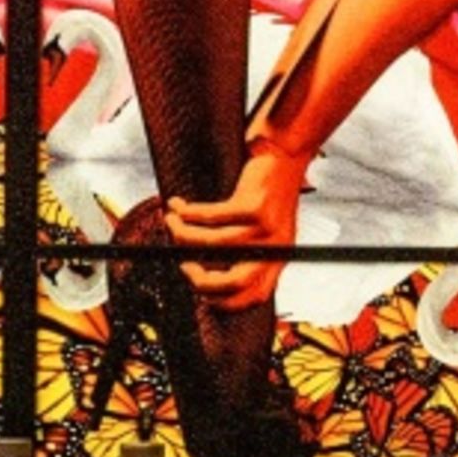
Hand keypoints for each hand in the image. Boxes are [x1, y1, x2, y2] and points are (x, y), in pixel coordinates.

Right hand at [156, 156, 307, 313]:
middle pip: (234, 283)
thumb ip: (250, 254)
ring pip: (213, 244)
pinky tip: (178, 206)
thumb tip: (208, 276)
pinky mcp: (252, 205)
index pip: (253, 297)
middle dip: (200, 281)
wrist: (286, 155)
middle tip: (184, 265)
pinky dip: (187, 212)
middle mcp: (274, 248)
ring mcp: (264, 228)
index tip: (200, 290)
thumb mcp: (268, 230)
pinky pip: (209, 216)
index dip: (223, 301)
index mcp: (277, 259)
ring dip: (183, 235)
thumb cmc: (270, 192)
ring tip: (171, 223)